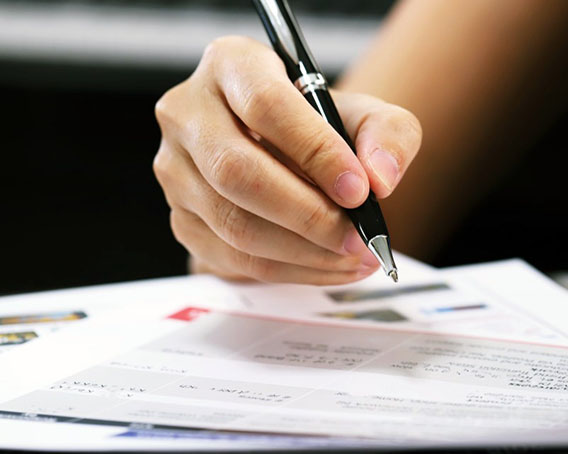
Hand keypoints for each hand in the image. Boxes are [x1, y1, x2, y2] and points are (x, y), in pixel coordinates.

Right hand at [153, 36, 420, 283]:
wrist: (289, 157)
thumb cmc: (323, 129)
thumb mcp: (368, 116)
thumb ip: (389, 135)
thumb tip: (380, 180)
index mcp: (231, 65)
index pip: (265, 106)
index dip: (315, 152)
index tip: (358, 190)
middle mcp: (189, 112)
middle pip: (237, 172)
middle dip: (308, 215)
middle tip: (358, 237)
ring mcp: (175, 170)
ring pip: (233, 224)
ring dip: (303, 252)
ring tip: (355, 257)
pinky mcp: (181, 219)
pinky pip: (232, 258)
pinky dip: (289, 271)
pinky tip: (329, 266)